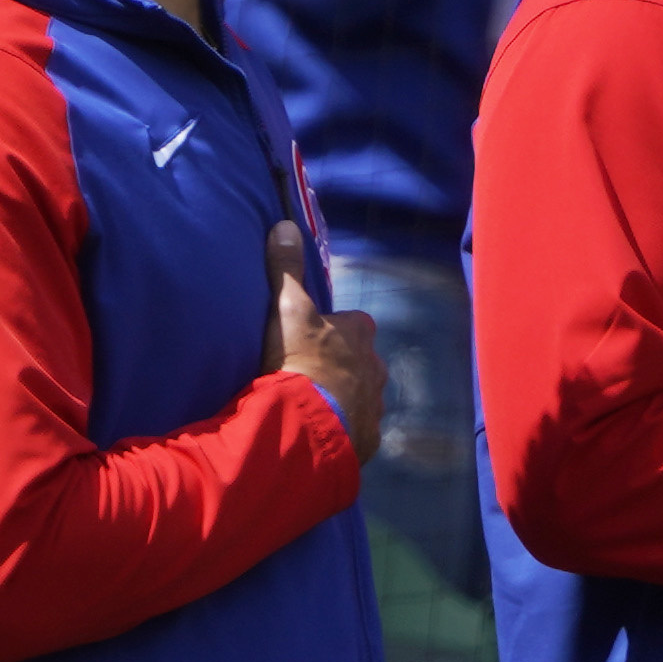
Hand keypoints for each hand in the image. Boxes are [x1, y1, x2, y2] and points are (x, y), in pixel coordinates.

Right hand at [266, 224, 384, 446]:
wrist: (307, 424)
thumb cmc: (299, 360)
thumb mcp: (287, 309)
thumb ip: (286, 269)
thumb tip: (285, 225)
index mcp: (360, 333)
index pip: (352, 323)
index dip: (331, 329)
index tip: (309, 339)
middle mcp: (376, 366)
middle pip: (359, 360)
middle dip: (340, 365)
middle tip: (308, 374)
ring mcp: (374, 403)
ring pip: (360, 394)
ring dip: (342, 397)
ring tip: (313, 405)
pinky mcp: (369, 437)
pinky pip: (357, 428)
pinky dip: (342, 427)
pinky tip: (321, 430)